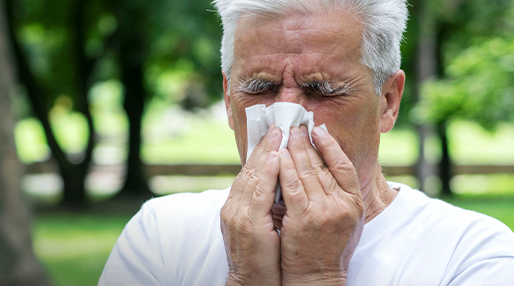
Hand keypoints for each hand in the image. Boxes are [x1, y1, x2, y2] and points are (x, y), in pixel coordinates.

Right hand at [221, 125, 282, 285]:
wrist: (250, 283)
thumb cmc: (261, 258)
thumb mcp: (260, 226)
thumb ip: (265, 205)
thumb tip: (279, 183)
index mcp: (237, 206)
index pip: (249, 172)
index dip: (261, 151)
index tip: (274, 133)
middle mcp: (234, 206)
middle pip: (249, 168)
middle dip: (264, 145)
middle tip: (278, 124)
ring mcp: (238, 214)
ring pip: (252, 175)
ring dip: (266, 152)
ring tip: (279, 133)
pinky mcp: (248, 223)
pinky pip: (258, 192)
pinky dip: (266, 173)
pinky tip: (275, 158)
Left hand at [277, 126, 363, 284]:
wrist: (318, 277)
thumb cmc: (330, 249)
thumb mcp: (347, 220)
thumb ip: (341, 195)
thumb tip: (329, 167)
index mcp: (355, 202)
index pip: (344, 165)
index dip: (331, 145)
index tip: (318, 130)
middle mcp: (342, 204)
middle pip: (322, 165)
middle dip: (306, 143)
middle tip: (295, 127)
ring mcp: (323, 210)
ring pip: (305, 171)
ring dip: (292, 150)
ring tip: (284, 135)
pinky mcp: (302, 218)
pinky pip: (290, 185)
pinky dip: (282, 168)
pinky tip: (275, 156)